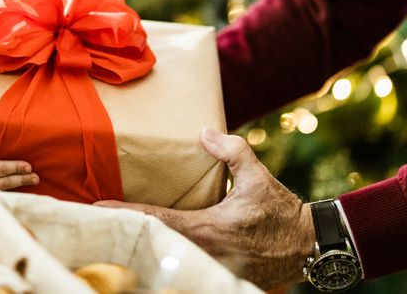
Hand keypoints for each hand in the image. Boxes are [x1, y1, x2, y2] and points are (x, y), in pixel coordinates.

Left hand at [97, 128, 312, 288]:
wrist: (307, 246)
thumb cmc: (281, 212)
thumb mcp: (258, 176)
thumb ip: (231, 150)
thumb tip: (203, 131)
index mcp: (206, 228)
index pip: (156, 219)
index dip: (126, 212)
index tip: (99, 206)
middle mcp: (203, 252)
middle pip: (154, 242)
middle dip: (128, 231)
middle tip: (100, 219)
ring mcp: (210, 267)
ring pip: (168, 256)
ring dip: (145, 244)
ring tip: (120, 231)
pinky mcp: (218, 275)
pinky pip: (185, 265)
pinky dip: (167, 256)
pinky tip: (153, 248)